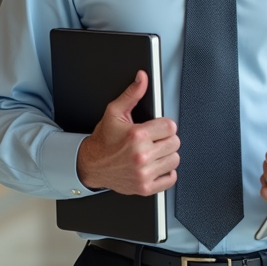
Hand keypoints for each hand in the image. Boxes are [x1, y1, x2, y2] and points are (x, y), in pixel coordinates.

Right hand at [75, 71, 179, 195]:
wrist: (91, 164)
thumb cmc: (104, 140)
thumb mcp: (115, 112)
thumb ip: (132, 94)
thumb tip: (142, 78)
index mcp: (137, 135)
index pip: (171, 127)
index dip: (165, 125)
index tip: (158, 128)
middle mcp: (141, 155)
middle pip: (175, 143)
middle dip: (166, 139)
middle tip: (155, 140)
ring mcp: (144, 173)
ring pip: (174, 160)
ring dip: (167, 155)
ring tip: (155, 152)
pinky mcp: (145, 187)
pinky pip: (170, 179)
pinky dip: (167, 172)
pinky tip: (156, 165)